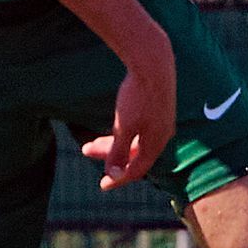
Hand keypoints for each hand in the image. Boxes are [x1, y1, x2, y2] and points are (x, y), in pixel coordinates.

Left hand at [80, 58, 175, 190]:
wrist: (153, 62)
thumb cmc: (137, 96)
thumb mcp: (123, 126)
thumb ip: (119, 151)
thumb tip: (113, 174)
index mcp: (156, 142)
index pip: (137, 170)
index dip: (119, 179)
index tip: (102, 185)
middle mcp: (162, 134)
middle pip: (133, 153)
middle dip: (109, 155)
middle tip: (85, 151)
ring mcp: (161, 120)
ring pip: (135, 139)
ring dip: (112, 142)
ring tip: (89, 141)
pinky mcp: (158, 107)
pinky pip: (140, 128)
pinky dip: (123, 132)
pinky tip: (113, 126)